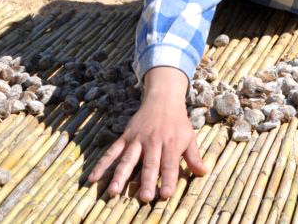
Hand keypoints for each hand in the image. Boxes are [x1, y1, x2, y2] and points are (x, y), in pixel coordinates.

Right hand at [88, 67, 207, 200]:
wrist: (162, 99)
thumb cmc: (177, 122)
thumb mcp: (190, 137)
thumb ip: (194, 157)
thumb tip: (204, 172)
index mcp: (171, 143)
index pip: (170, 164)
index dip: (168, 179)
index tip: (165, 195)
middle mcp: (153, 142)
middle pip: (149, 164)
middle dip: (146, 181)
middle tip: (144, 198)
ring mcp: (137, 140)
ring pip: (128, 159)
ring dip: (120, 175)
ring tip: (114, 192)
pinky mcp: (125, 137)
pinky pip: (112, 152)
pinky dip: (102, 164)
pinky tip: (93, 178)